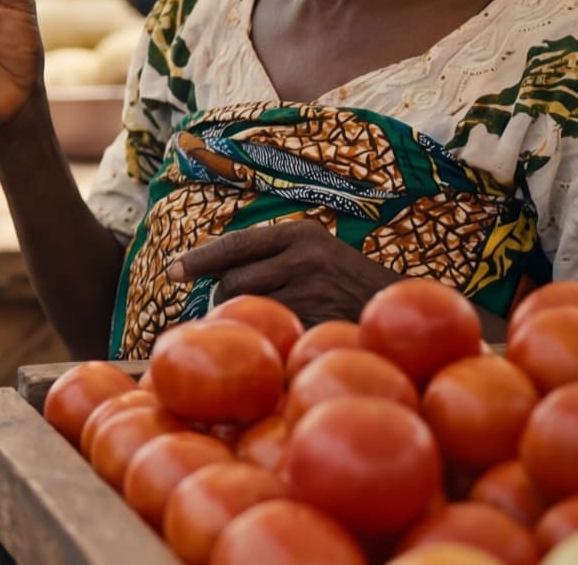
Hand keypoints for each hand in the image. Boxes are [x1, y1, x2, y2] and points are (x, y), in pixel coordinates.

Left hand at [168, 218, 403, 326]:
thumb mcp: (316, 253)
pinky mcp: (321, 322)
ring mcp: (312, 291)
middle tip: (239, 312)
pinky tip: (282, 342)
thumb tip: (213, 274)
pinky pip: (276, 333)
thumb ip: (273, 258)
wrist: (407, 307)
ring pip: (250, 310)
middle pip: (232, 282)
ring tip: (265, 324)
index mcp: (298, 233)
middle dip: (226, 299)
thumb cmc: (349, 283)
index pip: (233, 244)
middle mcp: (303, 257)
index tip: (170, 271)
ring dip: (247, 321)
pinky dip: (271, 339)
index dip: (197, 259)